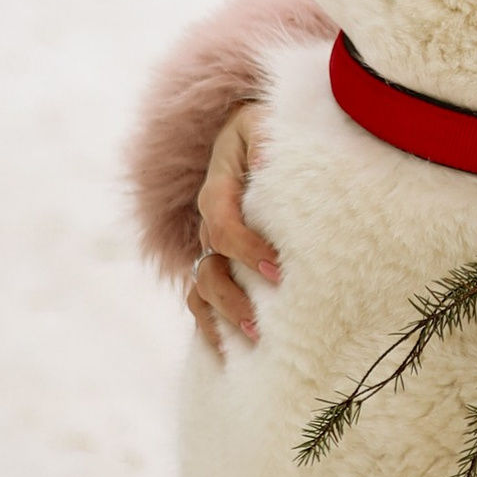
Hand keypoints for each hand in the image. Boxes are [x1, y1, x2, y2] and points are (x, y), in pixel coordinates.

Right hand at [187, 101, 277, 356]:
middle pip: (208, 266)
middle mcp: (209, 221)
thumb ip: (266, 139)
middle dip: (232, 297)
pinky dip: (210, 326)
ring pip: (201, 287)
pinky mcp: (218, 260)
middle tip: (262, 323)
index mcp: (219, 189)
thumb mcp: (264, 124)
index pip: (223, 226)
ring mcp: (209, 244)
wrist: (251, 133)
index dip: (246, 249)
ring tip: (254, 340)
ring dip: (222, 316)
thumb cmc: (265, 129)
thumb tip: (267, 158)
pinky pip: (201, 298)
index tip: (276, 270)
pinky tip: (230, 353)